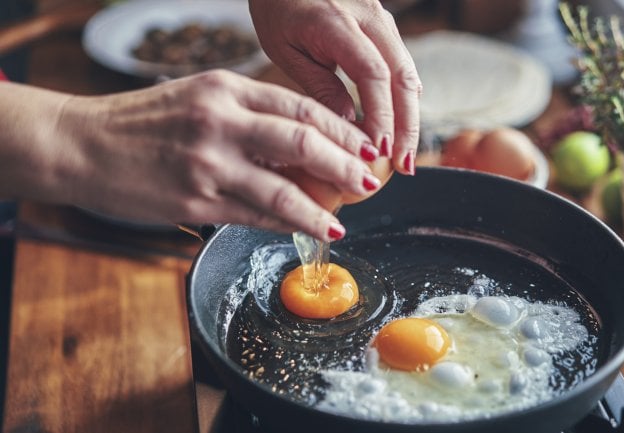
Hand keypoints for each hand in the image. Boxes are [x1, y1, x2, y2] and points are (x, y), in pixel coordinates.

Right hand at [0, 70, 381, 240]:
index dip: (341, 130)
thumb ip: (249, 115)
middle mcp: (220, 122)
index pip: (300, 107)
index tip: (365, 146)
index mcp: (225, 90)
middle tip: (369, 181)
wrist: (81, 144)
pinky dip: (284, 225)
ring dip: (321, 210)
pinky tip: (303, 230)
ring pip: (283, 190)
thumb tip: (304, 144)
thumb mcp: (199, 98)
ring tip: (343, 221)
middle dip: (346, 165)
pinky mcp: (195, 201)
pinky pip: (254, 217)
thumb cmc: (143, 122)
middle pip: (303, 143)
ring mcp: (208, 164)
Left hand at [249, 0, 420, 174]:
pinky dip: (403, 100)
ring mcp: (382, 19)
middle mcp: (369, 16)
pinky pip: (402, 66)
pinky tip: (400, 129)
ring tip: (404, 155)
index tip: (380, 151)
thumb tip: (349, 126)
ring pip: (409, 73)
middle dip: (407, 125)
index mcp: (337, 21)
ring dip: (410, 117)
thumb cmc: (278, 8)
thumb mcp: (286, 49)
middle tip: (404, 165)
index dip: (381, 115)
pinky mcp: (386, 27)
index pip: (373, 74)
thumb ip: (319, 85)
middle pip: (403, 76)